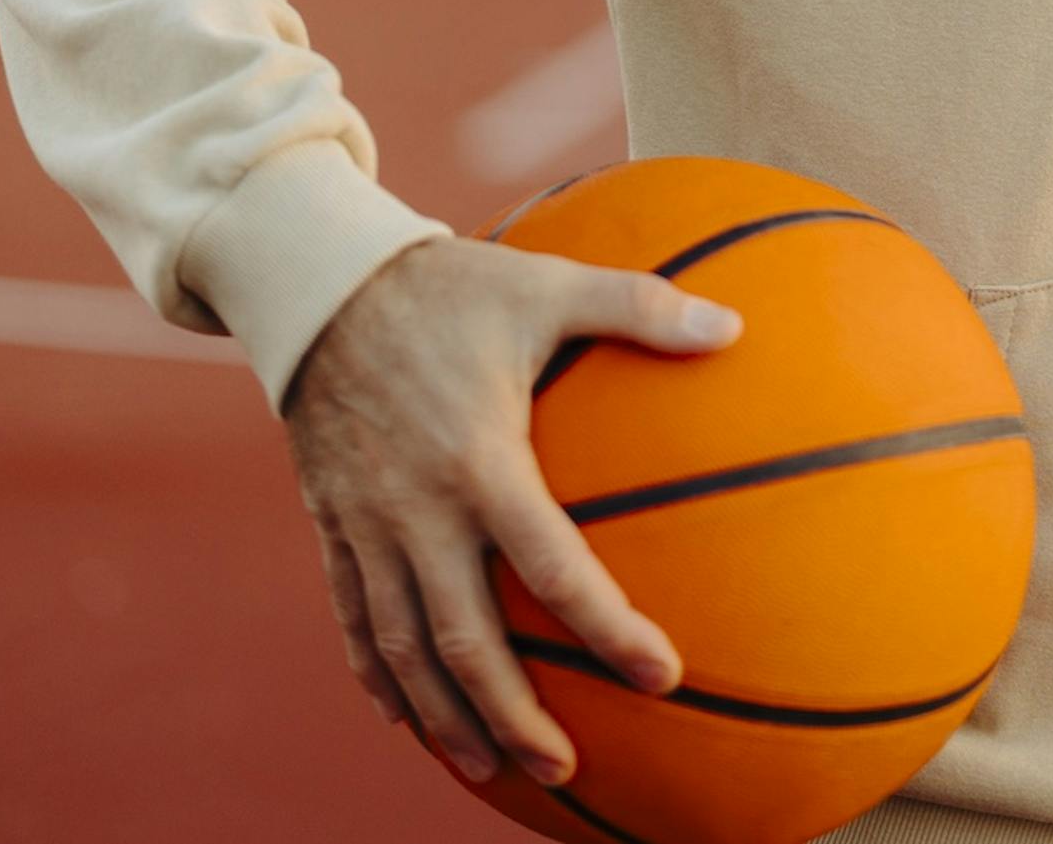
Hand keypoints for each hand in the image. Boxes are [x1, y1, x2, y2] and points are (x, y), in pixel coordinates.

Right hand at [283, 234, 741, 790]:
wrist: (318, 284)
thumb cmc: (447, 286)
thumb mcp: (544, 284)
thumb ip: (639, 306)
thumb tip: (734, 325)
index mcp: (480, 460)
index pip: (552, 565)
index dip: (609, 626)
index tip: (662, 675)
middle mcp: (418, 509)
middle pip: (464, 637)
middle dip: (513, 713)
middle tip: (564, 766)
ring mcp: (368, 524)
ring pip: (402, 646)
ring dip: (445, 716)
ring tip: (489, 768)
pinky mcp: (332, 524)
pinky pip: (352, 617)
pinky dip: (377, 675)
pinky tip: (406, 718)